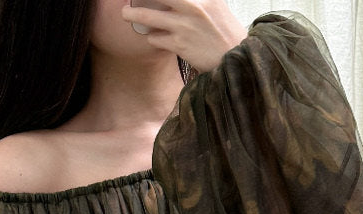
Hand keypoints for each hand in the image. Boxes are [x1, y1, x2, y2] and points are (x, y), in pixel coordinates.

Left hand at [122, 0, 246, 73]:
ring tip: (127, 14)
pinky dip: (153, 38)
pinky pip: (155, 39)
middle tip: (129, 1)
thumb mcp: (215, 3)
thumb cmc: (225, 31)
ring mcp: (184, 25)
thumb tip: (174, 1)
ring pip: (147, 16)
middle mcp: (192, 5)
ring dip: (134, 15)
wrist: (236, 59)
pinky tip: (156, 37)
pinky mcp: (180, 45)